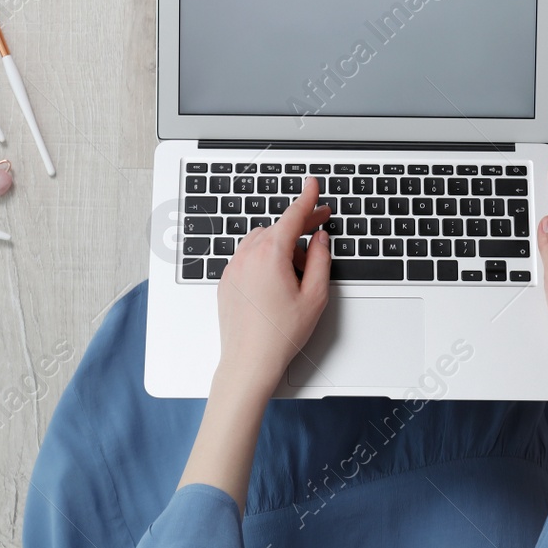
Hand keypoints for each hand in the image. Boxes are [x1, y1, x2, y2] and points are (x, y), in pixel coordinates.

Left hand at [214, 181, 331, 399]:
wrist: (248, 362)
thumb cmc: (280, 334)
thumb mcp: (315, 296)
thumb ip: (321, 260)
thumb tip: (320, 239)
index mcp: (270, 254)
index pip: (292, 216)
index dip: (307, 199)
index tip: (313, 185)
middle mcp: (248, 256)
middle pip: (278, 228)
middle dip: (300, 227)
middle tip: (320, 229)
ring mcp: (234, 268)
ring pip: (261, 241)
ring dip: (281, 244)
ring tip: (300, 268)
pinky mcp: (227, 281)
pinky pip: (248, 257)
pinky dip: (264, 258)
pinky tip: (278, 280)